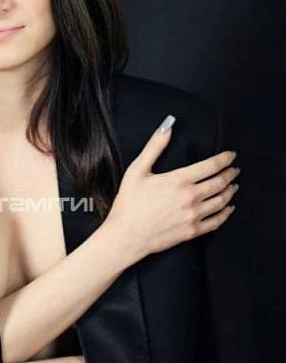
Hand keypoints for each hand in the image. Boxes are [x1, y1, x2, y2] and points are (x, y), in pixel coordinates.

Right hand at [105, 115, 239, 261]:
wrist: (126, 235)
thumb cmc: (129, 203)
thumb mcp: (137, 170)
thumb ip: (154, 147)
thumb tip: (167, 127)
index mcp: (179, 180)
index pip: (211, 166)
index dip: (224, 159)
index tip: (231, 155)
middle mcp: (190, 197)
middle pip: (220, 182)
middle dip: (230, 174)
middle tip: (234, 170)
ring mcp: (193, 216)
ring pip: (221, 201)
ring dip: (230, 191)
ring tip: (233, 186)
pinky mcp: (192, 231)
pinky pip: (217, 221)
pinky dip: (226, 213)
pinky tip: (228, 208)